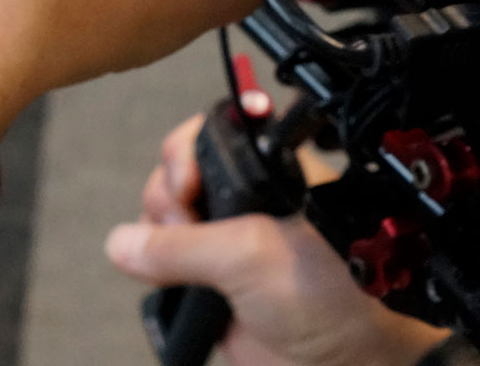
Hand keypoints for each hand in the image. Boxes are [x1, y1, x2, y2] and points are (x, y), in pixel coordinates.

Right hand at [105, 117, 451, 365]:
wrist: (354, 364)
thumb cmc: (334, 297)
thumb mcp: (249, 255)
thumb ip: (180, 245)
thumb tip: (125, 244)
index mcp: (271, 172)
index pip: (208, 137)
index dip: (185, 153)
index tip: (187, 183)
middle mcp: (248, 201)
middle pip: (176, 175)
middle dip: (167, 198)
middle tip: (184, 226)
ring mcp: (230, 244)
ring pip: (166, 221)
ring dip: (157, 239)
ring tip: (176, 263)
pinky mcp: (217, 287)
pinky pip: (168, 267)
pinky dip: (157, 271)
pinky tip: (167, 280)